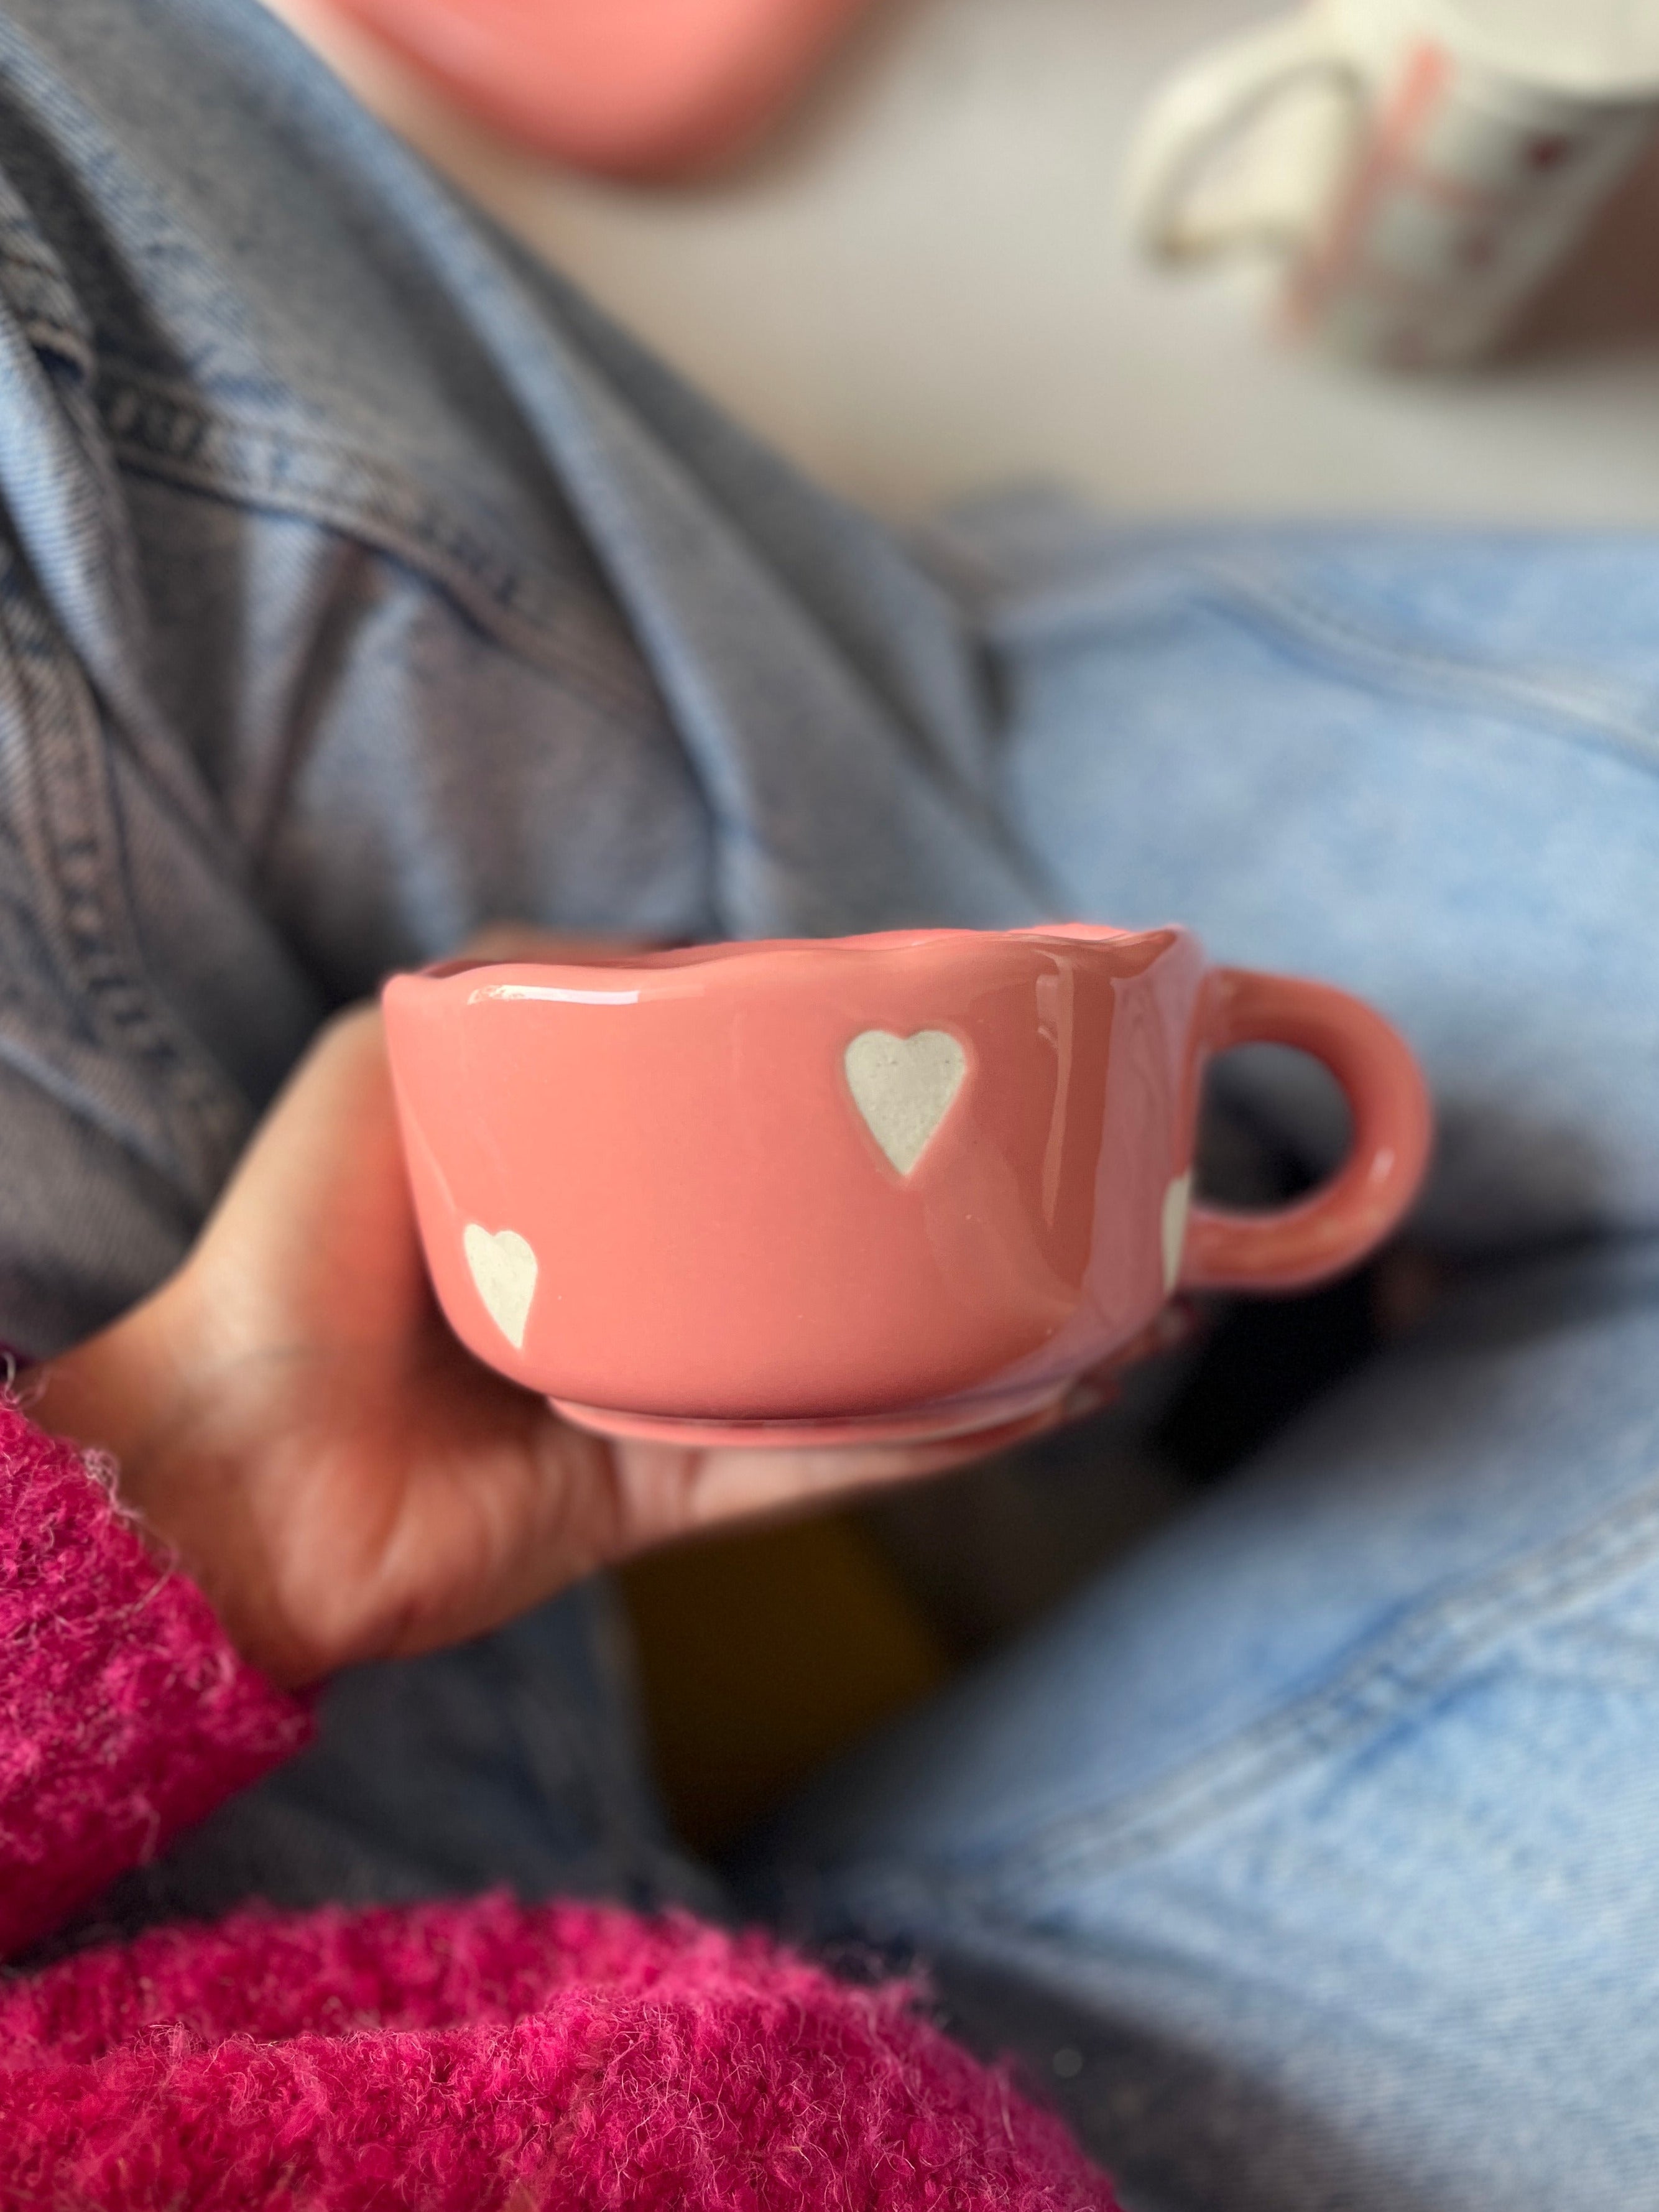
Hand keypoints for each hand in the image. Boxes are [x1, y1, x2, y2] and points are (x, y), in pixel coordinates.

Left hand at [35, 941, 1106, 1688]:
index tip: (1003, 1069)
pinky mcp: (672, 1501)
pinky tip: (1042, 1394)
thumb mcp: (397, 1060)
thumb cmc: (296, 1245)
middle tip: (1110, 1194)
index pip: (781, 1138)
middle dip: (984, 1232)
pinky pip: (825, 1467)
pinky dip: (936, 1439)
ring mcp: (680, 1400)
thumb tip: (698, 950)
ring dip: (1003, 1343)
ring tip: (1128, 1299)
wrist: (224, 1464)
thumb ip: (530, 984)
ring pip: (874, 1370)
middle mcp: (667, 1290)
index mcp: (617, 1192)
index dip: (895, 1106)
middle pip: (854, 1256)